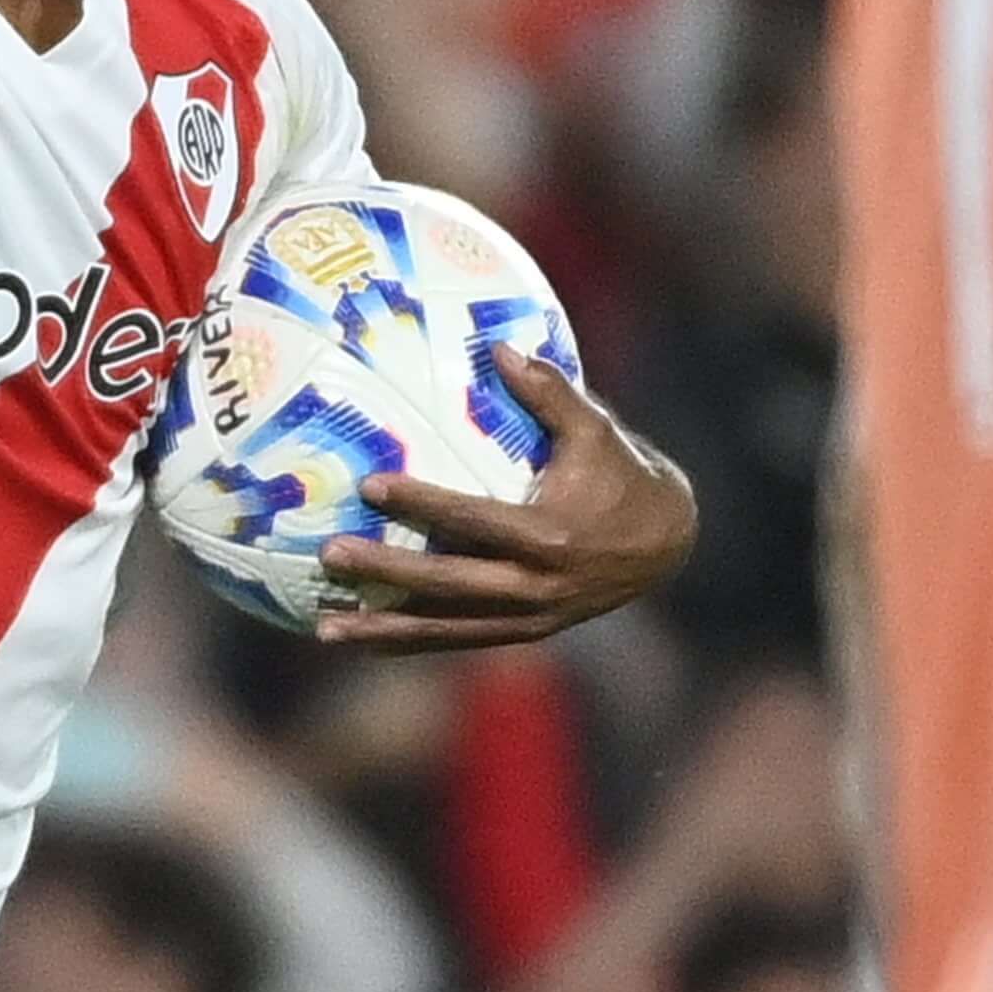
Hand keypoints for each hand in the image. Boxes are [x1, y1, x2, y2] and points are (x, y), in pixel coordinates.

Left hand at [316, 347, 696, 651]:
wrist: (666, 545)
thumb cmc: (624, 476)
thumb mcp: (596, 430)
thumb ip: (551, 391)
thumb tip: (501, 348)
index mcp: (549, 537)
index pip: (473, 520)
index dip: (421, 503)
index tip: (371, 486)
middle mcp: (535, 587)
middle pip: (448, 583)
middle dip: (386, 572)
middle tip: (329, 555)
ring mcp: (528, 618)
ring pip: (446, 628)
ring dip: (385, 630)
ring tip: (326, 628)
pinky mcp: (524, 632)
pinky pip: (460, 640)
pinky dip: (413, 643)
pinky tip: (367, 641)